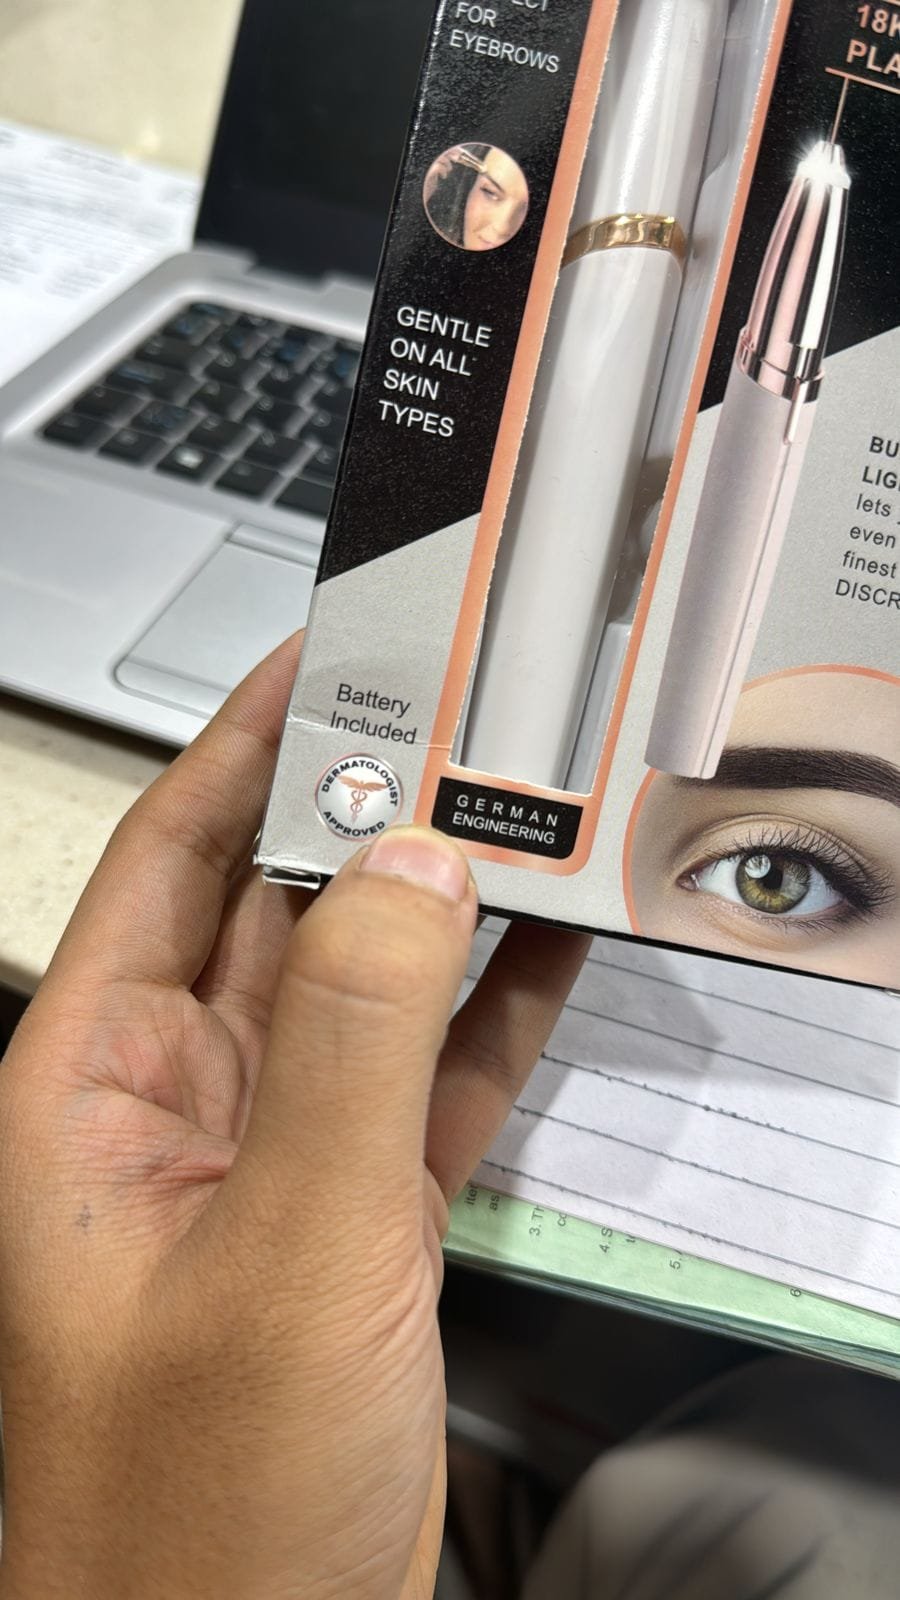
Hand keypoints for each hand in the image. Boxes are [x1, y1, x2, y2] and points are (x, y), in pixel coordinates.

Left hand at [0, 635, 588, 1599]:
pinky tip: (541, 956)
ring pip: (361, 989)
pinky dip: (484, 1016)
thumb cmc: (192, 1523)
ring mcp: (270, 1162)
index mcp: (93, 1086)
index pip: (172, 860)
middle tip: (460, 733)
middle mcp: (174, 1107)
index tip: (327, 666)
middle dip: (365, 818)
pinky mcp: (350, 1220)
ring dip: (438, 910)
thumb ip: (350, 1046)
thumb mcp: (283, 1253)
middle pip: (276, 908)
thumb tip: (411, 874)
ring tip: (522, 820)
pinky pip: (421, 1080)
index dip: (247, 749)